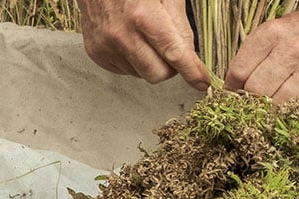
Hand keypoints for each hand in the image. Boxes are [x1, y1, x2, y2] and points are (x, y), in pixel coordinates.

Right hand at [78, 0, 210, 90]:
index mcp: (143, 15)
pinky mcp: (96, 53)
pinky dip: (133, 61)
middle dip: (170, 67)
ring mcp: (106, 46)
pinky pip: (124, 70)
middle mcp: (122, 35)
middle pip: (157, 74)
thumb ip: (180, 26)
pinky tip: (130, 41)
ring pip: (141, 74)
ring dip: (150, 63)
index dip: (191, 71)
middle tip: (171, 51)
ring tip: (144, 37)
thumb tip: (190, 57)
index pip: (174, 54)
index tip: (201, 83)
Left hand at [224, 2, 298, 101]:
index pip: (239, 71)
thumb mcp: (272, 33)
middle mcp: (292, 50)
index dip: (230, 89)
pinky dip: (289, 114)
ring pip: (277, 104)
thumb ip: (250, 58)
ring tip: (267, 110)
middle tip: (249, 106)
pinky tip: (286, 110)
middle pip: (256, 91)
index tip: (231, 96)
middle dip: (249, 102)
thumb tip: (229, 90)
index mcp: (272, 34)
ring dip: (268, 111)